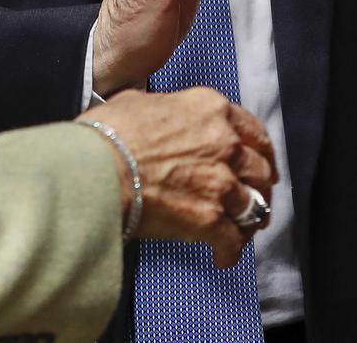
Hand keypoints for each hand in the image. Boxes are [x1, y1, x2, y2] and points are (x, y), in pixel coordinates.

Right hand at [84, 87, 275, 267]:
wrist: (96, 171)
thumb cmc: (108, 135)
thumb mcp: (140, 101)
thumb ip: (169, 109)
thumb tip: (165, 119)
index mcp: (210, 110)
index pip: (253, 130)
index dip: (259, 149)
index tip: (258, 159)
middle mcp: (224, 144)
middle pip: (260, 168)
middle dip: (260, 184)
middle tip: (254, 195)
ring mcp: (221, 182)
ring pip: (255, 205)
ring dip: (250, 218)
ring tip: (243, 228)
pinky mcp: (210, 219)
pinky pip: (234, 239)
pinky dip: (230, 250)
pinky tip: (222, 255)